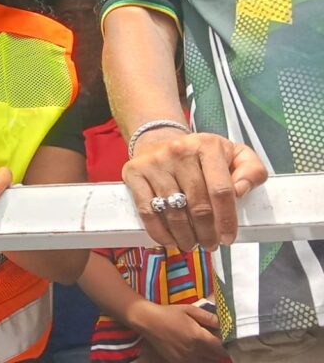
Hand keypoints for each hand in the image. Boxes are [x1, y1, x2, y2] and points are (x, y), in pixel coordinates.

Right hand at [123, 130, 266, 249]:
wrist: (160, 140)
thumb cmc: (202, 155)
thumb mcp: (235, 154)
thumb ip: (251, 170)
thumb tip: (241, 190)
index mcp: (207, 146)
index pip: (221, 190)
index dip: (227, 220)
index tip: (228, 238)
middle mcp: (178, 151)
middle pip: (198, 205)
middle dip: (207, 233)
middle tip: (210, 244)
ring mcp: (154, 162)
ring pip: (173, 212)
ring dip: (185, 236)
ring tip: (192, 244)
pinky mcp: (134, 172)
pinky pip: (147, 211)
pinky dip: (159, 232)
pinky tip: (170, 240)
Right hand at [131, 302, 226, 362]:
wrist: (149, 321)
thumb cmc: (170, 313)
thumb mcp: (189, 310)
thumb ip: (208, 317)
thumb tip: (224, 322)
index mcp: (199, 337)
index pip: (221, 347)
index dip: (226, 344)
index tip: (226, 338)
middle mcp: (195, 351)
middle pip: (216, 357)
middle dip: (219, 350)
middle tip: (215, 341)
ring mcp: (186, 359)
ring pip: (207, 362)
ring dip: (210, 356)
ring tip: (204, 345)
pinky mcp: (179, 362)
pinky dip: (199, 359)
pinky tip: (194, 350)